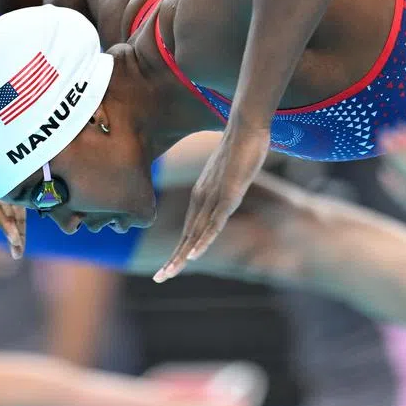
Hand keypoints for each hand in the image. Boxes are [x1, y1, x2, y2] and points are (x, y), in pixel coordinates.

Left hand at [154, 125, 269, 281]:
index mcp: (202, 194)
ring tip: (169, 274)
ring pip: (196, 233)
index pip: (189, 228)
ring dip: (182, 256)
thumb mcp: (230, 172)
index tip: (169, 267)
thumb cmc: (240, 146)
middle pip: (187, 235)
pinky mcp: (228, 195)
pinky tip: (193, 255)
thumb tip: (226, 190)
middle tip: (159, 279)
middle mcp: (203, 198)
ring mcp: (215, 197)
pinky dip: (203, 240)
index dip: (179, 249)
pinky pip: (214, 222)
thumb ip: (225, 184)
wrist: (246, 125)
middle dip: (174, 259)